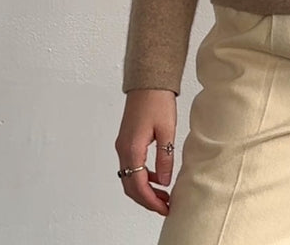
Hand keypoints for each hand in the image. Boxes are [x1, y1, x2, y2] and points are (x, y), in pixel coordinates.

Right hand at [115, 88, 176, 214]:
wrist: (148, 81)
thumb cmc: (158, 101)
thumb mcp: (167, 130)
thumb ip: (165, 158)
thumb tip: (164, 182)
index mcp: (132, 149)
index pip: (138, 185)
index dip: (151, 201)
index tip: (165, 208)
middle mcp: (123, 150)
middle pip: (130, 186)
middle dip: (147, 200)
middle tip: (165, 206)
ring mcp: (123, 145)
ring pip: (130, 177)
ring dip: (144, 189)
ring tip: (164, 195)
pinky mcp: (127, 140)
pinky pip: (131, 166)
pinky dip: (142, 177)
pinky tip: (157, 177)